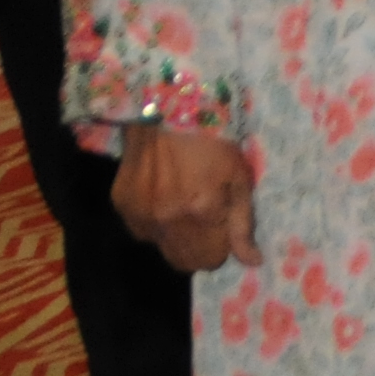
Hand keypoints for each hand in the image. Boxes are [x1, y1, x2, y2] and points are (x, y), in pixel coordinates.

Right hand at [114, 128, 257, 272]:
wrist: (164, 113)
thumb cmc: (212, 143)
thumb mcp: (240, 177)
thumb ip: (243, 223)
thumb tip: (252, 262)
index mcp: (202, 213)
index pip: (212, 260)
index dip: (221, 247)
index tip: (223, 228)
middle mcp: (167, 221)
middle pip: (185, 261)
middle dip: (199, 248)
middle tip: (204, 220)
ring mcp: (140, 215)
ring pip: (162, 247)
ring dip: (175, 236)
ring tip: (183, 203)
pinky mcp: (122, 206)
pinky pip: (141, 230)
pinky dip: (154, 222)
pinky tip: (161, 196)